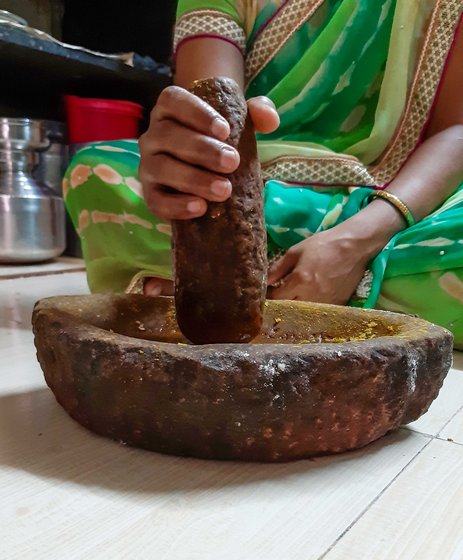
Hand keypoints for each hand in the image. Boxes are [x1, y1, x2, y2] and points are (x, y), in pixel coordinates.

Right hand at [139, 85, 278, 220]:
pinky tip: (200, 208)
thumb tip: (270, 120)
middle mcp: (153, 135)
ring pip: (162, 169)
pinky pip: (155, 200)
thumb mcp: (240, 121)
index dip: (197, 113)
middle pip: (168, 136)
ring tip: (223, 190)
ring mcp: (148, 165)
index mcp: (170, 109)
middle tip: (232, 162)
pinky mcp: (150, 194)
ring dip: (193, 179)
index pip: (173, 101)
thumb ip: (258, 113)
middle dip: (202, 150)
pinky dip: (176, 205)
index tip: (225, 130)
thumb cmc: (220, 140)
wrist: (206, 170)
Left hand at [267, 229, 369, 304]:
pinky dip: (312, 308)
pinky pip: (319, 312)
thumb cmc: (323, 245)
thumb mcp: (296, 251)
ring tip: (295, 299)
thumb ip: (278, 268)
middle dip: (282, 304)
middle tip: (279, 297)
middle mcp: (311, 295)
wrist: (354, 246)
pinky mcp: (338, 304)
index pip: (277, 298)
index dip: (270, 296)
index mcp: (300, 281)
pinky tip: (310, 300)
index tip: (268, 292)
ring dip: (296, 307)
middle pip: (289, 309)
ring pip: (304, 313)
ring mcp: (326, 302)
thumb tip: (265, 281)